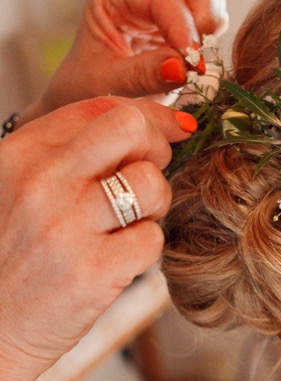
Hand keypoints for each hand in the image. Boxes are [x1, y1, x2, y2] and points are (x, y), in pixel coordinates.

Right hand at [0, 98, 195, 380]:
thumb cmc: (10, 259)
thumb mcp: (17, 190)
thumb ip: (65, 155)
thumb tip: (142, 122)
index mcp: (20, 154)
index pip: (100, 106)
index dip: (145, 116)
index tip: (166, 131)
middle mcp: (41, 183)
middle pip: (131, 128)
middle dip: (156, 146)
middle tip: (148, 175)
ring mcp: (67, 228)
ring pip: (151, 184)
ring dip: (155, 204)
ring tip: (129, 224)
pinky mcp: (93, 273)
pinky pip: (152, 240)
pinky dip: (145, 249)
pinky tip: (119, 260)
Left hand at [23, 0, 227, 119]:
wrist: (83, 101)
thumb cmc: (84, 89)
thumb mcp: (106, 85)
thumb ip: (143, 75)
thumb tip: (183, 68)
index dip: (183, 28)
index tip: (192, 64)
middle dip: (207, 13)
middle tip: (199, 56)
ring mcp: (168, 6)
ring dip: (213, 30)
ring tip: (197, 65)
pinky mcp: (184, 27)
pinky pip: (212, 24)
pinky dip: (212, 43)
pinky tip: (197, 68)